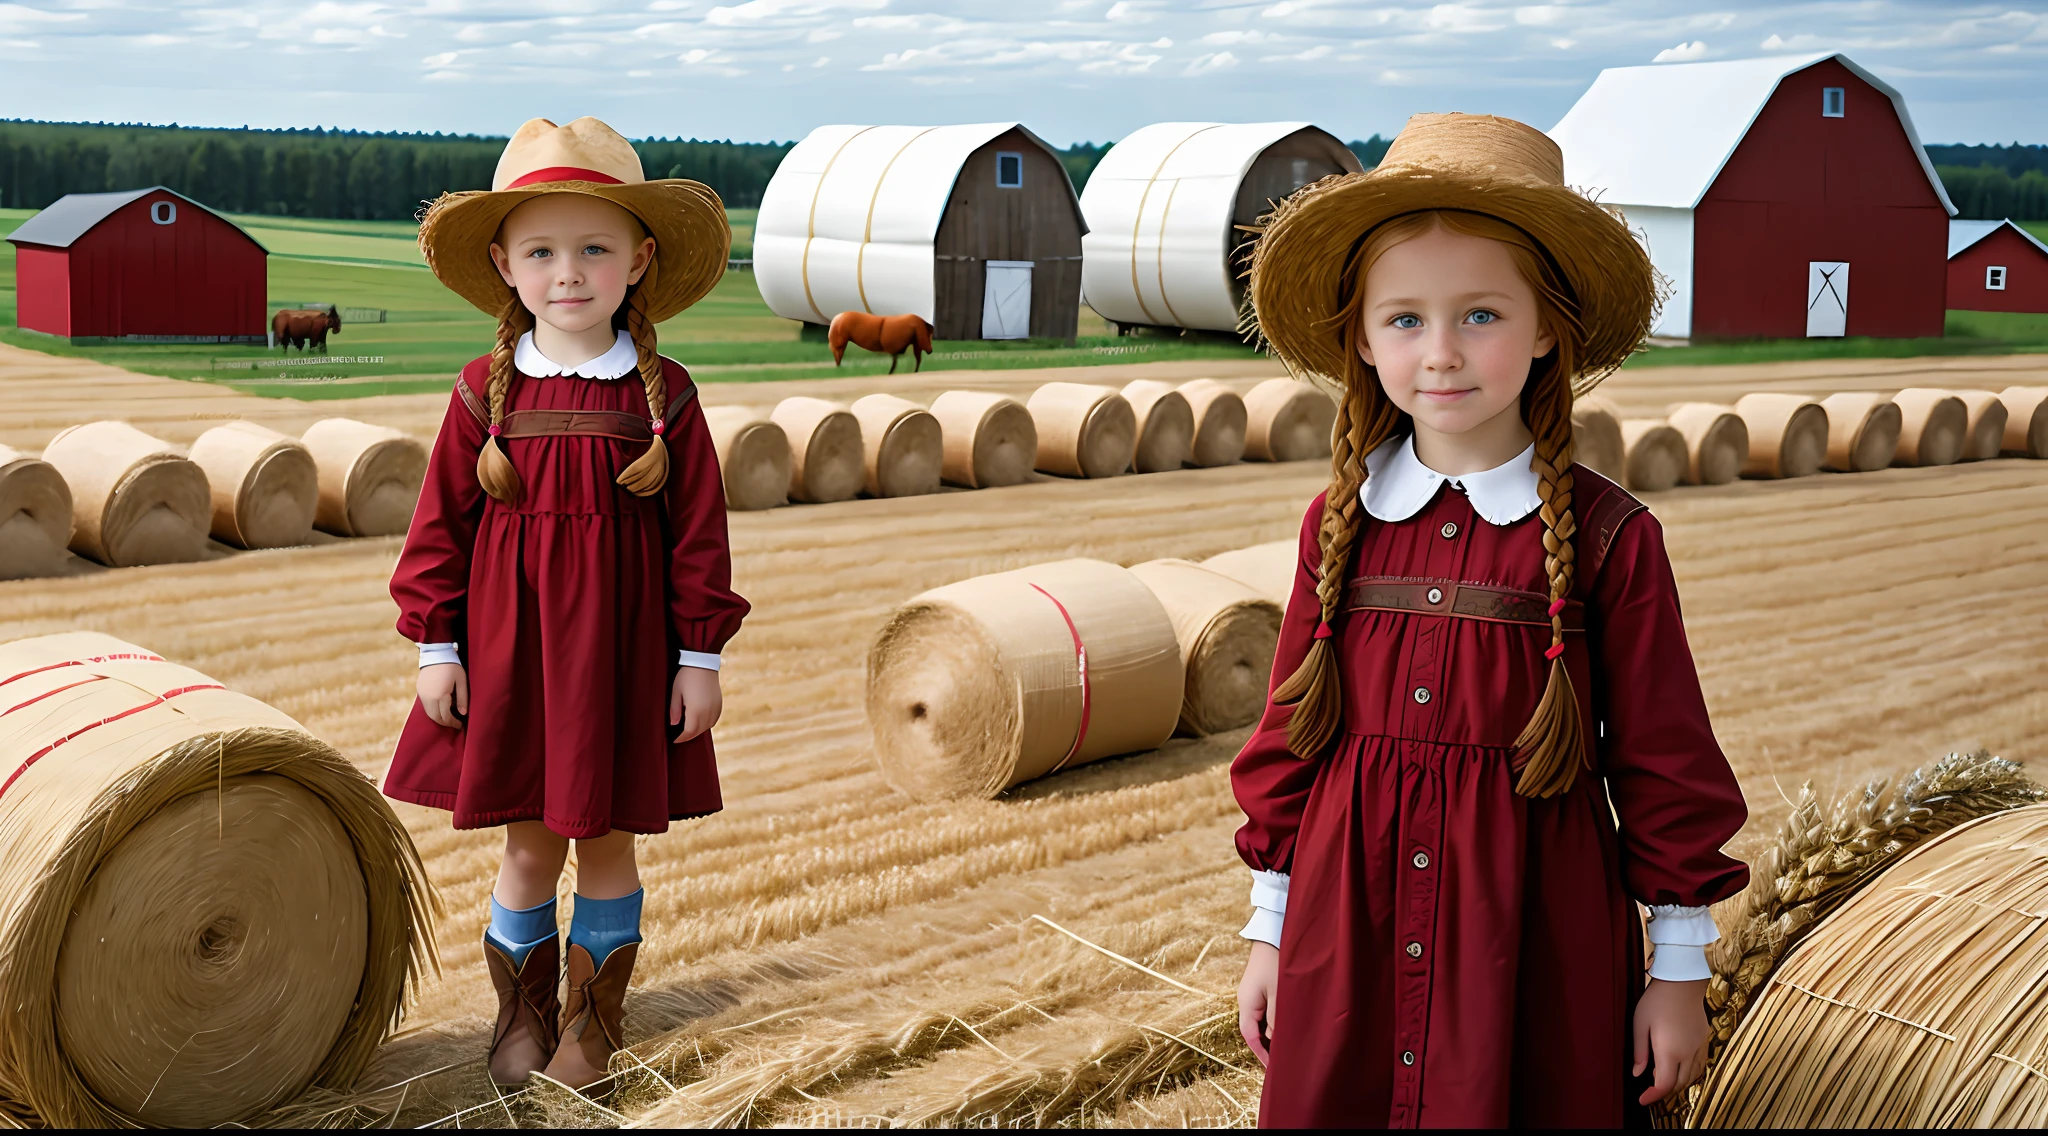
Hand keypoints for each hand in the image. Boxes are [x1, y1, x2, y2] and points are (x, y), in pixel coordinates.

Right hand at [417, 663, 467, 727]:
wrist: (436, 654)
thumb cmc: (452, 667)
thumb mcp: (461, 681)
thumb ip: (463, 698)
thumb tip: (463, 714)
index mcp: (440, 695)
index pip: (446, 716)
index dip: (453, 723)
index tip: (460, 725)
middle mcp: (429, 697)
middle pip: (436, 717)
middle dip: (445, 723)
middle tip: (455, 723)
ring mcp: (422, 695)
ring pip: (429, 714)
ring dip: (438, 718)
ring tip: (449, 718)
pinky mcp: (419, 691)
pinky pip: (425, 706)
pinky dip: (433, 711)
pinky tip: (441, 709)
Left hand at [671, 666, 722, 741]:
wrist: (703, 662)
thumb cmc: (686, 675)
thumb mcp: (676, 691)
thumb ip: (674, 710)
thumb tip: (674, 724)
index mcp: (696, 710)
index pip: (689, 732)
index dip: (681, 738)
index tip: (674, 740)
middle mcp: (708, 712)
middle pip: (698, 731)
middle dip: (689, 736)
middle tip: (680, 737)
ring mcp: (715, 708)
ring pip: (707, 727)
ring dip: (698, 730)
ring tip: (688, 729)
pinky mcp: (720, 704)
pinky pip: (714, 720)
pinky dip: (706, 723)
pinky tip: (700, 720)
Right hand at [1237, 941, 1278, 1066]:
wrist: (1274, 934)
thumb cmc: (1277, 963)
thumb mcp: (1279, 995)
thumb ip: (1277, 1020)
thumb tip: (1274, 1040)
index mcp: (1246, 1003)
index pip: (1250, 1037)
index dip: (1262, 1054)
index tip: (1274, 1069)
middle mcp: (1246, 1000)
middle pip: (1254, 1030)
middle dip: (1267, 1046)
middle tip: (1283, 1060)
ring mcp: (1252, 993)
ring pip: (1260, 1020)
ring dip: (1272, 1033)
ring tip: (1288, 1045)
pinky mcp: (1260, 987)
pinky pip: (1265, 1010)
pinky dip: (1274, 1021)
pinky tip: (1286, 1025)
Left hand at [1633, 977, 1710, 1104]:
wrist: (1681, 981)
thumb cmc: (1656, 1001)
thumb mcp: (1639, 1024)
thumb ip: (1639, 1052)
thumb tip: (1637, 1074)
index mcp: (1669, 1051)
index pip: (1663, 1085)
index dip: (1653, 1096)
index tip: (1642, 1099)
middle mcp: (1687, 1053)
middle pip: (1679, 1084)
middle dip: (1664, 1090)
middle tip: (1649, 1088)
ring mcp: (1699, 1047)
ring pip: (1692, 1076)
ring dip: (1677, 1082)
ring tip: (1661, 1076)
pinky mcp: (1705, 1039)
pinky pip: (1700, 1064)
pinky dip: (1689, 1072)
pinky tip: (1678, 1064)